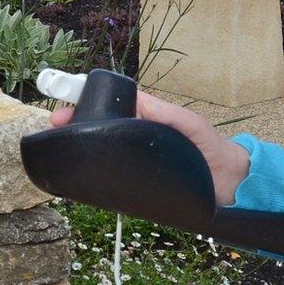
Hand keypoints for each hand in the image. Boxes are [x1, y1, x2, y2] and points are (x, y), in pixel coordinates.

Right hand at [48, 90, 249, 204]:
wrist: (227, 183)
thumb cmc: (210, 148)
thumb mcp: (188, 124)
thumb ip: (164, 113)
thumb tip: (135, 101)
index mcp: (145, 117)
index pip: (107, 106)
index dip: (83, 104)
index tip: (65, 110)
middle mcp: (135, 137)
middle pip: (96, 127)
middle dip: (74, 126)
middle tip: (56, 129)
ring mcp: (133, 160)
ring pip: (100, 152)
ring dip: (81, 148)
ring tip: (62, 148)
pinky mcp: (135, 182)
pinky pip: (110, 175)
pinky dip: (94, 172)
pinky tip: (81, 173)